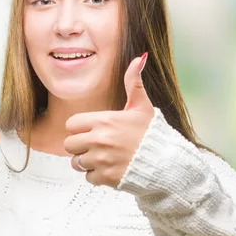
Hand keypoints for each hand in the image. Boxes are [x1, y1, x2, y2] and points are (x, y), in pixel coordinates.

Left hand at [64, 52, 154, 187]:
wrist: (166, 162)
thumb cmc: (152, 134)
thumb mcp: (142, 106)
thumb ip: (134, 83)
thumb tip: (139, 58)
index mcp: (104, 120)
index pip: (71, 124)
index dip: (79, 128)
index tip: (92, 131)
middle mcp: (99, 140)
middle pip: (69, 145)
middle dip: (80, 146)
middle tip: (96, 146)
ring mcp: (101, 160)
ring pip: (76, 163)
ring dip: (87, 162)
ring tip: (104, 158)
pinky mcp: (105, 177)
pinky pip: (88, 177)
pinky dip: (97, 176)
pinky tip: (111, 169)